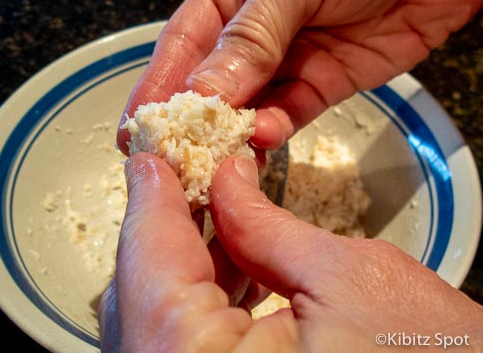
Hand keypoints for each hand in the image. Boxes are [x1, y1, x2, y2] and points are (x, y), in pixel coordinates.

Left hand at [98, 153, 482, 351]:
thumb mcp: (347, 279)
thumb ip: (264, 225)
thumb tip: (224, 179)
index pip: (150, 260)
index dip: (152, 197)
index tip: (152, 156)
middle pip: (142, 292)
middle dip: (167, 226)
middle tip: (185, 177)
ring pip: (158, 319)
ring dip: (185, 260)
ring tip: (211, 209)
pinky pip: (184, 343)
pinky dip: (202, 299)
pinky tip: (226, 262)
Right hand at [117, 0, 481, 153]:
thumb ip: (249, 38)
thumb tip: (205, 91)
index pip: (183, 44)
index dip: (158, 85)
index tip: (137, 127)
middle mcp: (254, 32)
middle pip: (212, 82)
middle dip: (193, 121)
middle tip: (172, 158)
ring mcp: (288, 60)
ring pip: (249, 105)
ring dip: (234, 132)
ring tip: (218, 158)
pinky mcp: (323, 83)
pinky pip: (290, 112)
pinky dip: (275, 128)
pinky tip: (263, 138)